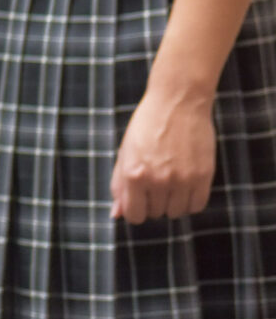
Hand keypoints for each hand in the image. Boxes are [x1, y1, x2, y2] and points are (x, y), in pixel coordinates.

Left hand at [114, 81, 216, 223]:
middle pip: (155, 214)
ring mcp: (182, 179)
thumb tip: (116, 215)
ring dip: (172, 203)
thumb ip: (119, 185)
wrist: (177, 103)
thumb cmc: (146, 126)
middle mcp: (157, 180)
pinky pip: (197, 206)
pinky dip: (190, 201)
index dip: (135, 210)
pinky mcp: (203, 176)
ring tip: (170, 182)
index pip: (133, 215)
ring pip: (176, 213)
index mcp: (133, 174)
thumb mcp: (125, 153)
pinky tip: (185, 186)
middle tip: (155, 182)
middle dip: (153, 203)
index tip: (139, 200)